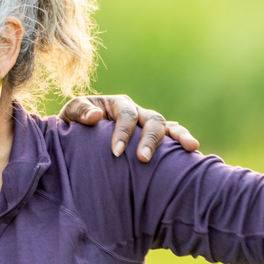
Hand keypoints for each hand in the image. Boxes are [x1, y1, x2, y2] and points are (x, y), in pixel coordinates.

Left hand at [58, 94, 199, 160]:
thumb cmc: (73, 126)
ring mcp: (146, 124)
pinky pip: (173, 136)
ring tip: (190, 147)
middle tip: (143, 158)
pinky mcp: (153, 137)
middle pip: (151, 119)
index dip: (123, 132)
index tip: (115, 152)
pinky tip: (194, 150)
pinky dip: (183, 140)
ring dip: (178, 136)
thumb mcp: (69, 115)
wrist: (77, 137)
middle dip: (150, 138)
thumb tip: (96, 116)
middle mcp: (135, 112)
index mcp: (116, 104)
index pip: (125, 115)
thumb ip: (79, 111)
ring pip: (167, 125)